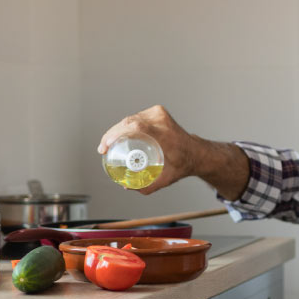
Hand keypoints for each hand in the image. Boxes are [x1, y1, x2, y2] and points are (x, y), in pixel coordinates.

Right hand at [96, 105, 248, 197]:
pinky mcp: (157, 112)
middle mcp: (162, 120)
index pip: (137, 128)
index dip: (118, 134)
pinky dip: (125, 126)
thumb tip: (127, 186)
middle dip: (112, 135)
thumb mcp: (166, 179)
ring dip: (116, 130)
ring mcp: (159, 114)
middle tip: (103, 149)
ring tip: (107, 144)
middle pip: (129, 122)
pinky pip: (135, 117)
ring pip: (130, 119)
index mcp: (166, 135)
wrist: (195, 152)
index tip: (107, 145)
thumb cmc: (182, 164)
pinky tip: (117, 136)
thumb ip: (147, 186)